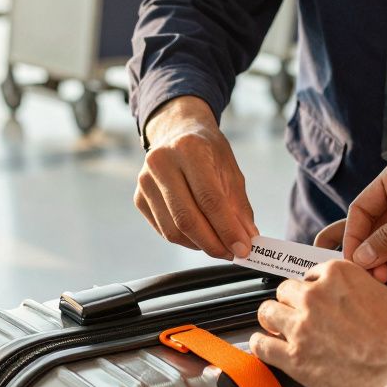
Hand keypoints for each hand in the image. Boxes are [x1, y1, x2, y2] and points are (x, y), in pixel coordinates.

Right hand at [134, 96, 257, 258]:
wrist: (178, 132)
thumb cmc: (207, 151)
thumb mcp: (230, 170)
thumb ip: (239, 207)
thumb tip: (247, 240)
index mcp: (188, 149)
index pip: (209, 199)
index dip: (227, 229)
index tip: (243, 248)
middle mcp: (161, 163)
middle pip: (187, 219)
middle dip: (213, 243)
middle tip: (232, 253)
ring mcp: (145, 181)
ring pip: (173, 231)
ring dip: (200, 245)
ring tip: (219, 244)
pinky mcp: (139, 198)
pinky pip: (164, 230)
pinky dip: (186, 240)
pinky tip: (201, 236)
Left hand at [250, 260, 386, 386]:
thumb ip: (368, 295)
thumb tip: (366, 301)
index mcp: (340, 274)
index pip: (312, 274)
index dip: (315, 290)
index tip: (318, 301)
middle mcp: (316, 295)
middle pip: (286, 290)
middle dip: (292, 304)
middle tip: (301, 318)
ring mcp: (302, 326)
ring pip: (267, 311)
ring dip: (273, 321)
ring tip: (279, 331)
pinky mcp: (295, 359)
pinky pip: (260, 345)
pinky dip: (261, 346)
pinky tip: (266, 348)